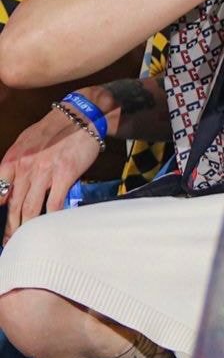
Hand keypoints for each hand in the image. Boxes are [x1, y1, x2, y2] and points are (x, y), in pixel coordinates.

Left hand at [0, 107, 100, 242]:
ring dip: (27, 228)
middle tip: (9, 242)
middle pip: (14, 205)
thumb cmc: (55, 127)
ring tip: (26, 241)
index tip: (0, 223)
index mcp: (14, 158)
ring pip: (31, 208)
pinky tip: (50, 227)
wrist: (81, 115)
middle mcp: (26, 166)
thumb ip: (16, 162)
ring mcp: (45, 172)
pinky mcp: (64, 175)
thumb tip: (8, 184)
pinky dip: (51, 218)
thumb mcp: (26, 140)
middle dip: (11, 228)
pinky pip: (55, 203)